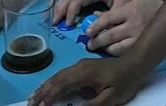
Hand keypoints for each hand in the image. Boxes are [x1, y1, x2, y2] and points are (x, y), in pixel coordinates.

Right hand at [29, 55, 143, 105]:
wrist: (135, 63)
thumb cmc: (124, 81)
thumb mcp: (110, 98)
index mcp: (83, 73)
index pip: (61, 85)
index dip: (48, 96)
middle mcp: (78, 67)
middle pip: (55, 79)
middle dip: (42, 92)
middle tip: (30, 103)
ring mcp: (80, 66)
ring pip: (58, 76)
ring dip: (45, 87)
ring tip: (33, 97)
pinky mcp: (82, 68)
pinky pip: (63, 75)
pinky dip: (53, 83)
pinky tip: (48, 89)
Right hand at [54, 0, 138, 25]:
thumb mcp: (123, 3)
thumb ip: (111, 15)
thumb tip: (97, 27)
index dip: (72, 11)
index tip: (69, 24)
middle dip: (61, 10)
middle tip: (55, 24)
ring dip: (60, 7)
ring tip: (54, 21)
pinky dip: (63, 5)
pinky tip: (60, 14)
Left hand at [85, 0, 161, 55]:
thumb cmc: (147, 8)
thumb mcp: (131, 4)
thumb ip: (114, 11)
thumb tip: (95, 16)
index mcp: (129, 10)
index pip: (107, 19)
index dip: (95, 27)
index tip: (87, 32)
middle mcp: (133, 25)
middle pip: (109, 36)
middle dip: (96, 41)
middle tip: (89, 44)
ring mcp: (138, 38)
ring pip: (116, 48)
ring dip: (105, 50)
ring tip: (99, 49)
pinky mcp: (142, 47)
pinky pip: (125, 54)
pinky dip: (116, 54)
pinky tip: (111, 53)